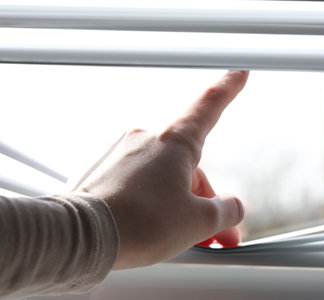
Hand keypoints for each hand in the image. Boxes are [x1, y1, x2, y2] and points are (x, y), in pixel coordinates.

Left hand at [73, 70, 248, 269]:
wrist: (78, 237)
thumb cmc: (139, 225)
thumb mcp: (198, 223)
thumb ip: (225, 211)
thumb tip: (232, 206)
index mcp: (175, 143)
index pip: (208, 105)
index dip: (228, 88)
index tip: (239, 72)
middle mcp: (146, 139)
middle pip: (188, 165)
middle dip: (203, 200)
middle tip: (214, 234)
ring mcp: (121, 153)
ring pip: (162, 176)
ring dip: (177, 205)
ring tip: (179, 239)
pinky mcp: (101, 170)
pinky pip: (136, 182)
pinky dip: (149, 203)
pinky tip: (151, 228)